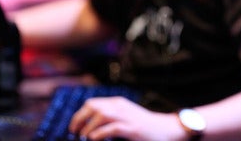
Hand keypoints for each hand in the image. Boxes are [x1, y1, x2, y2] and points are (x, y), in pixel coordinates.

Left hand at [68, 96, 186, 140]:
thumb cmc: (145, 125)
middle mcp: (120, 107)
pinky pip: (112, 128)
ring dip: (88, 127)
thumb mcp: (126, 116)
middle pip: (93, 106)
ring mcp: (127, 117)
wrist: (166, 128)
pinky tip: (93, 139)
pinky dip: (100, 133)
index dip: (79, 114)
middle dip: (79, 119)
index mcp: (117, 103)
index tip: (74, 126)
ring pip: (101, 115)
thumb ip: (111, 117)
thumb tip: (90, 126)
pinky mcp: (132, 128)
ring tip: (83, 137)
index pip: (92, 103)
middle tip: (74, 132)